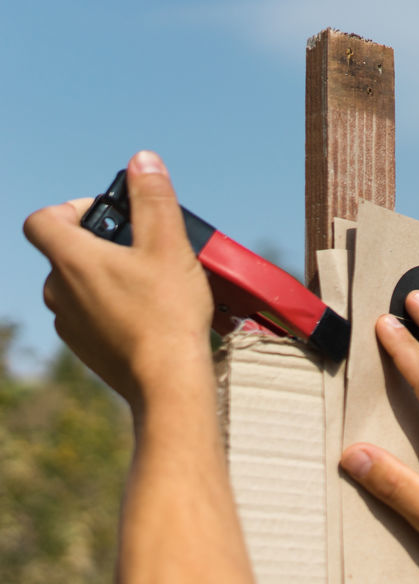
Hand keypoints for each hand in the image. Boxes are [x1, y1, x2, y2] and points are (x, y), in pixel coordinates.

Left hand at [23, 151, 212, 406]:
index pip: (43, 220)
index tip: (108, 216)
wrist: (168, 381)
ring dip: (109, 280)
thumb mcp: (169, 245)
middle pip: (67, 254)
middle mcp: (58, 290)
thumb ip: (153, 199)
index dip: (71, 209)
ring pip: (80, 287)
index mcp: (70, 259)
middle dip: (102, 247)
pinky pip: (92, 318)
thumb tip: (141, 161)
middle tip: (146, 253)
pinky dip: (114, 312)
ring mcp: (69, 324)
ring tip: (153, 288)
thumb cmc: (168, 313)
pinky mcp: (86, 350)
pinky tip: (150, 319)